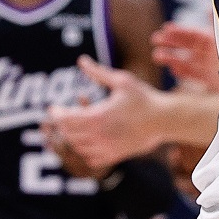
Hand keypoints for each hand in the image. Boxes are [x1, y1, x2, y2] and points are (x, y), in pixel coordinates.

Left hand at [43, 56, 162, 170]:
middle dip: (63, 124)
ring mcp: (106, 148)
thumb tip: (81, 60)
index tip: (53, 108)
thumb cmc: (144, 98)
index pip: (64, 119)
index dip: (56, 113)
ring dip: (73, 136)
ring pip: (77, 147)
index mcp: (97, 117)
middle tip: (63, 115)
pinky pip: (91, 158)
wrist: (164, 120)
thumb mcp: (122, 80)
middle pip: (68, 133)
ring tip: (77, 125)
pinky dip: (85, 150)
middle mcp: (98, 135)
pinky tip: (90, 140)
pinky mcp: (115, 156)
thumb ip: (98, 72)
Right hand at [152, 22, 218, 93]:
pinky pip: (194, 75)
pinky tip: (172, 69)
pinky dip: (183, 72)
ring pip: (187, 61)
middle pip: (187, 46)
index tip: (165, 28)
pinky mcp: (212, 81)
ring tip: (157, 56)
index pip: (192, 34)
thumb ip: (218, 25)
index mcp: (214, 41)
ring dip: (172, 57)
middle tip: (154, 40)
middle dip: (171, 42)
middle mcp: (211, 53)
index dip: (179, 32)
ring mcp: (210, 67)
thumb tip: (209, 6)